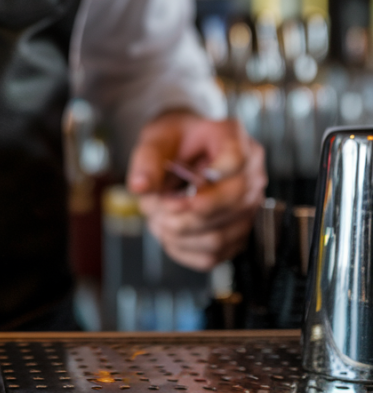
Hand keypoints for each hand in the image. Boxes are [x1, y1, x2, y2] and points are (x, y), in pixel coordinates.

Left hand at [127, 112, 265, 270]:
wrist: (182, 153)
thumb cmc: (175, 142)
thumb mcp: (156, 140)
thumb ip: (147, 161)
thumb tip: (140, 186)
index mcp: (233, 138)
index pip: (235, 158)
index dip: (211, 178)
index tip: (182, 190)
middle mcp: (250, 173)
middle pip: (231, 203)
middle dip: (186, 212)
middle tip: (157, 207)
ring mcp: (249, 205)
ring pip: (221, 235)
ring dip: (180, 233)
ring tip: (159, 220)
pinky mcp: (239, 232)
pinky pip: (214, 254)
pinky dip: (184, 248)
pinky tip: (170, 234)